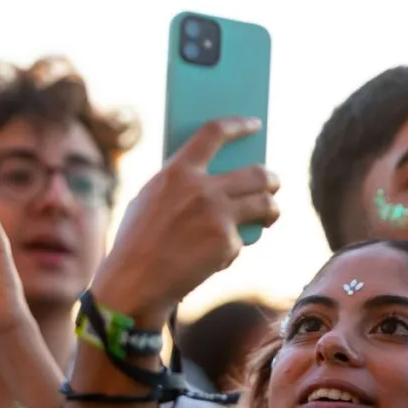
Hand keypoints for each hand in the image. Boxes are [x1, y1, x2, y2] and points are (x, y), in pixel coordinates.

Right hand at [95, 117, 279, 323]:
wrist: (134, 283)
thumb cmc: (137, 242)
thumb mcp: (149, 199)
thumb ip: (180, 184)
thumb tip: (217, 177)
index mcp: (177, 171)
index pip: (214, 133)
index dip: (238, 125)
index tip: (254, 124)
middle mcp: (202, 189)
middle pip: (256, 173)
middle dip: (271, 179)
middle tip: (273, 183)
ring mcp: (218, 216)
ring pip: (265, 203)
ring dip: (272, 208)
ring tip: (270, 215)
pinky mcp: (227, 244)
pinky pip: (241, 240)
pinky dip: (230, 249)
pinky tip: (214, 260)